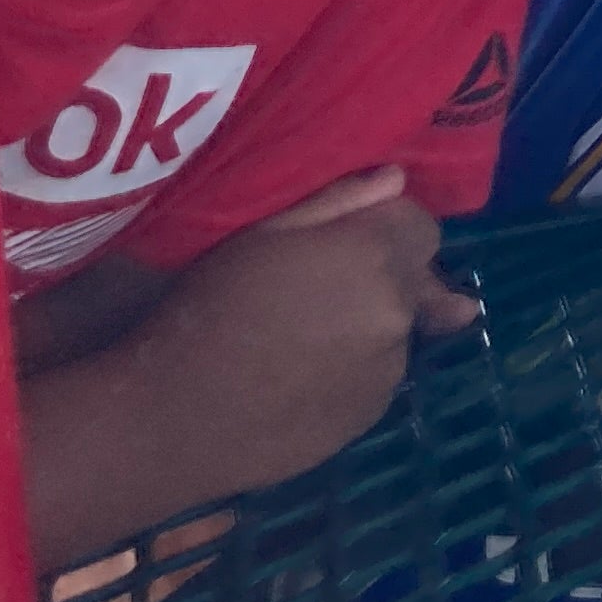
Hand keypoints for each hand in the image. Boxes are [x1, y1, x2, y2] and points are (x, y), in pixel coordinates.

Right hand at [126, 169, 476, 496]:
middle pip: (415, 280)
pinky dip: (354, 370)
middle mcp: (399, 312)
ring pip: (398, 330)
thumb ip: (339, 201)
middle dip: (383, 275)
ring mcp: (390, 371)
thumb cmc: (208, 311)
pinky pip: (377, 377)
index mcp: (375, 256)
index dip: (387, 227)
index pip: (422, 226)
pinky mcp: (372, 416)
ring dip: (370, 325)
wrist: (179, 420)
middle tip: (317, 289)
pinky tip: (303, 378)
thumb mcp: (260, 233)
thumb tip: (395, 181)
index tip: (346, 239)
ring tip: (303, 339)